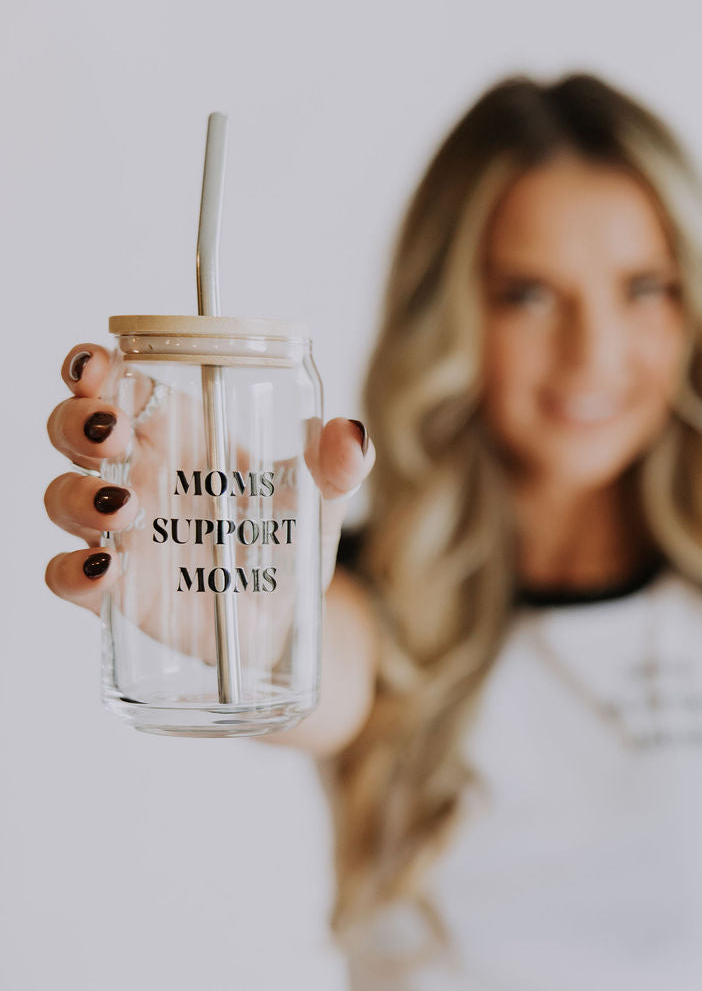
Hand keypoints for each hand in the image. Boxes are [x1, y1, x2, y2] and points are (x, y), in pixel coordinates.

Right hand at [45, 341, 374, 663]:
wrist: (283, 624)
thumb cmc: (286, 544)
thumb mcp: (320, 501)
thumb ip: (338, 467)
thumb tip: (349, 437)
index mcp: (176, 434)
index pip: (114, 381)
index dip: (91, 366)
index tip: (95, 369)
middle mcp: (136, 474)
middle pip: (73, 430)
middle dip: (78, 422)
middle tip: (115, 436)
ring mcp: (118, 532)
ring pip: (62, 496)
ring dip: (79, 495)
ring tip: (127, 508)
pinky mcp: (113, 590)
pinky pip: (65, 575)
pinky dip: (73, 570)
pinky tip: (105, 569)